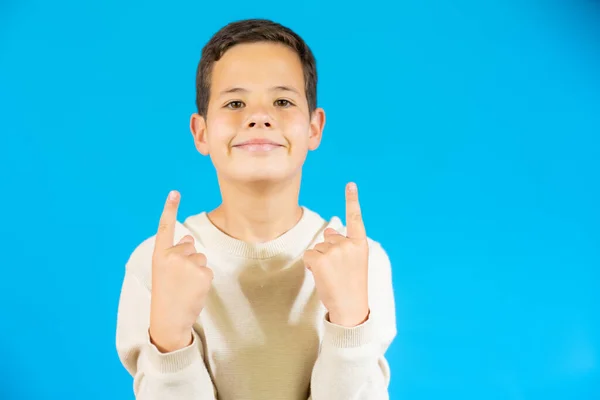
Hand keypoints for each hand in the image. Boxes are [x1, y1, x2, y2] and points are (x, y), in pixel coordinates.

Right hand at [149, 190, 213, 352]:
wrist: (169, 319)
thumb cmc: (166, 294)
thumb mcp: (164, 271)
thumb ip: (175, 253)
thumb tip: (189, 238)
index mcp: (159, 255)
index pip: (166, 228)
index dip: (170, 209)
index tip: (175, 192)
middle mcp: (172, 257)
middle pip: (190, 246)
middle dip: (188, 258)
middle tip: (178, 279)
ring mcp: (188, 265)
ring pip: (201, 258)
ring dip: (196, 270)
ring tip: (185, 286)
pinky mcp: (203, 274)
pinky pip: (207, 270)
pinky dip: (203, 280)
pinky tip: (194, 290)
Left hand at [303, 182, 369, 326]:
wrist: (351, 308)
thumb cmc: (352, 286)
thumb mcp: (354, 262)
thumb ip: (343, 244)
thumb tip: (329, 228)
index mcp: (360, 244)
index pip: (355, 219)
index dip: (352, 200)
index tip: (350, 184)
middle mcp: (348, 244)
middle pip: (328, 237)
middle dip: (328, 251)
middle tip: (338, 272)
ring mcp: (334, 251)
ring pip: (317, 247)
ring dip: (319, 260)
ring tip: (332, 276)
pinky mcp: (320, 259)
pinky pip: (308, 255)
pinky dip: (310, 265)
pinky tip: (321, 276)